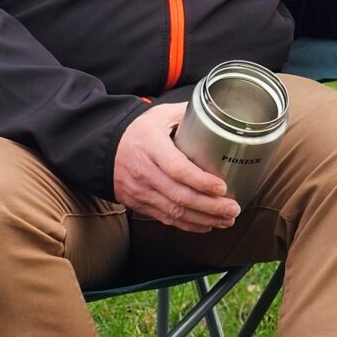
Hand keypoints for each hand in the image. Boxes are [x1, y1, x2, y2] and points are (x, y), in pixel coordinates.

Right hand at [113, 103, 240, 231]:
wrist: (103, 149)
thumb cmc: (138, 130)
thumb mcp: (160, 115)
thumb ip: (187, 114)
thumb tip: (218, 111)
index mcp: (151, 146)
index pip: (177, 168)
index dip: (201, 181)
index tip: (222, 187)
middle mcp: (144, 172)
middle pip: (179, 196)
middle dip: (210, 206)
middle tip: (233, 208)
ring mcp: (140, 191)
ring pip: (174, 212)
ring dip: (204, 218)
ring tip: (227, 219)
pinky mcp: (139, 204)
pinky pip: (166, 218)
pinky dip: (188, 225)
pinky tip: (207, 224)